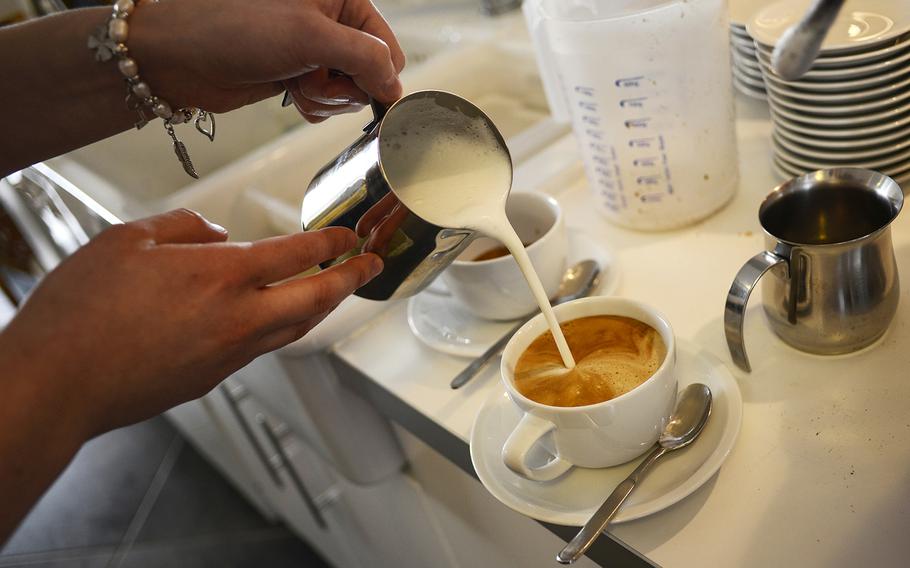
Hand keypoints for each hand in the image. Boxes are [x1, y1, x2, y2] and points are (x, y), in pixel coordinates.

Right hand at [0, 209, 380, 435]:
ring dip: (324, 307)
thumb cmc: (83, 312)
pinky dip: (284, 329)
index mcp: (221, 274)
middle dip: (353, 278)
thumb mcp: (127, 240)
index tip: (351, 235)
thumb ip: (182, 227)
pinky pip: (264, 348)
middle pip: (317, 296)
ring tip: (336, 292)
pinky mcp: (215, 378)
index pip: (298, 252)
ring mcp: (231, 353)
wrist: (59, 383)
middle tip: (373, 265)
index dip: (332, 241)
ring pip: (297, 328)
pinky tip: (276, 320)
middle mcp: (238, 316)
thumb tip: (214, 232)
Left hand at [129, 0, 406, 122]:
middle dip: (345, 86)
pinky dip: (313, 105)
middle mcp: (331, 21)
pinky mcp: (299, 73)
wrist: (179, 56)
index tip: (354, 87)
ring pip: (348, 92)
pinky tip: (289, 92)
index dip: (377, 74)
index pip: (387, 48)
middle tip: (312, 78)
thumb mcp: (309, 36)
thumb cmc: (233, 28)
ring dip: (325, 98)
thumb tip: (394, 86)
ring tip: (294, 83)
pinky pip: (327, 102)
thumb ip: (364, 58)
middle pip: (370, 73)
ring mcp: (315, 49)